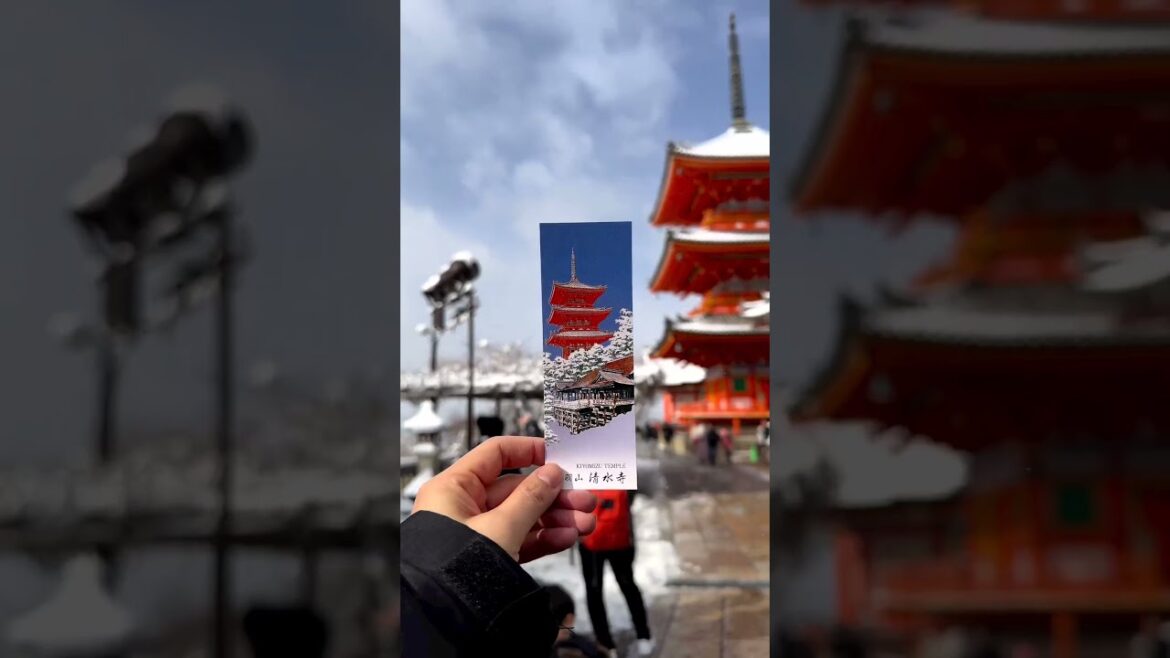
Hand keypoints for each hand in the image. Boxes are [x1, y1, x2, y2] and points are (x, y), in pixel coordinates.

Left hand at [412, 436, 596, 561]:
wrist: (444, 618)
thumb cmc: (454, 570)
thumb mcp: (501, 527)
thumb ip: (532, 498)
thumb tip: (552, 473)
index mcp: (455, 488)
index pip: (495, 455)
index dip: (528, 451)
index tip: (558, 456)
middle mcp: (464, 508)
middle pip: (518, 489)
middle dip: (555, 496)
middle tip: (584, 498)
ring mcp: (479, 533)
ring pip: (524, 517)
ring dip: (557, 519)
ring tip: (585, 524)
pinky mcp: (490, 557)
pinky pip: (522, 540)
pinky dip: (545, 539)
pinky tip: (567, 537)